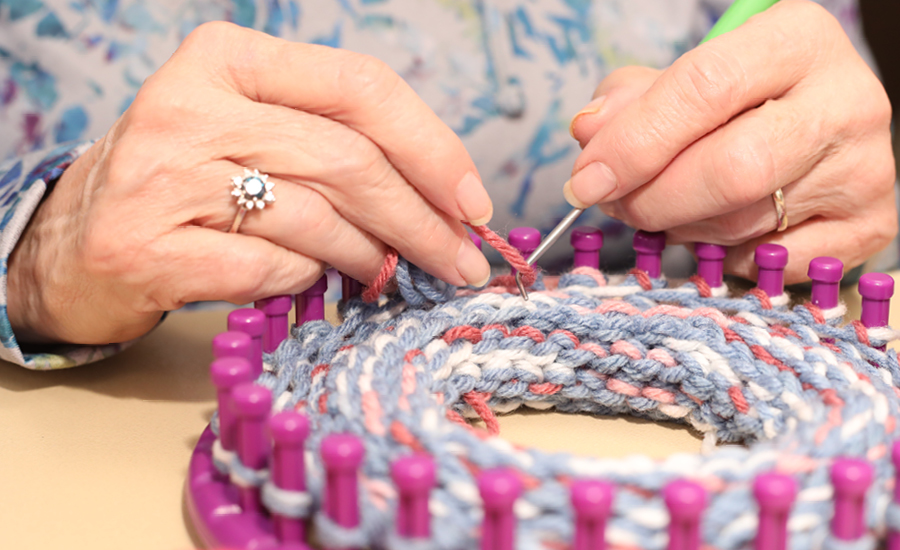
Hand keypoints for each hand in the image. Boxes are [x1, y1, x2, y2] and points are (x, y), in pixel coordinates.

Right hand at [7, 22, 492, 344]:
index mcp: (227, 58)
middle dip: (423, 220)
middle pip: (348, 160)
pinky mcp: (145, 247)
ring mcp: (161, 177)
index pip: (359, 88)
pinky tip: (311, 281)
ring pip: (316, 218)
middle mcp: (188, 106)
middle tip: (461, 262)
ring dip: (373, 256)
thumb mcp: (254, 130)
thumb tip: (445, 196)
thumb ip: (334, 141)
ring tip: (393, 275)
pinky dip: (308, 280)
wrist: (78, 237)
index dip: (432, 147)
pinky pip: (270, 267)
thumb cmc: (189, 180)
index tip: (473, 202)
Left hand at [566, 0, 895, 283]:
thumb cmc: (738, 99)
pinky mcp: (871, 224)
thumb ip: (630, 102)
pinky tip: (713, 233)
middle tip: (615, 206)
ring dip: (680, 228)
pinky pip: (773, 263)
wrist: (816, 121)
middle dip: (653, 199)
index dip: (634, 143)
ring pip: (746, 221)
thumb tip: (589, 134)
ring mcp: (867, 168)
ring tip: (661, 212)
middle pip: (733, 169)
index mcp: (797, 40)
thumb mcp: (683, 78)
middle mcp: (846, 101)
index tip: (586, 181)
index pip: (704, 88)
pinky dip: (726, 258)